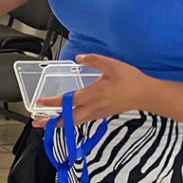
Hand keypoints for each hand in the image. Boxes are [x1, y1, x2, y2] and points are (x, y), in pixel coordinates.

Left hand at [32, 54, 151, 126]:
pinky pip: (82, 121)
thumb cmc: (130, 79)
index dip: (53, 102)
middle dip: (51, 122)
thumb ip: (93, 60)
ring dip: (60, 123)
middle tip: (36, 123)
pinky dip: (71, 122)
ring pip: (75, 122)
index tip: (40, 103)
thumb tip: (79, 58)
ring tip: (47, 124)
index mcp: (93, 94)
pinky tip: (66, 119)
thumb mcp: (111, 64)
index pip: (68, 100)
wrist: (146, 95)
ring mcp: (97, 113)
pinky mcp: (101, 115)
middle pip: (68, 119)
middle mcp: (93, 107)